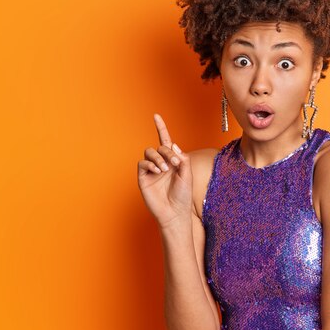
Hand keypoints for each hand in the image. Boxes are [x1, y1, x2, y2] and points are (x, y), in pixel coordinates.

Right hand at [137, 113, 192, 228]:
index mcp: (172, 161)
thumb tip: (173, 145)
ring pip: (149, 152)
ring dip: (158, 157)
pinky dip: (150, 164)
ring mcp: (151, 170)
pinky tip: (157, 171)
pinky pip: (142, 163)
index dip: (161, 128)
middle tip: (174, 164)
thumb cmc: (183, 196)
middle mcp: (160, 163)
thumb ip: (183, 158)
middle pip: (159, 147)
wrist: (175, 213)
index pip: (165, 141)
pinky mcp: (143, 178)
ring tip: (164, 169)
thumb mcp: (188, 175)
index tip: (156, 116)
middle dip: (167, 152)